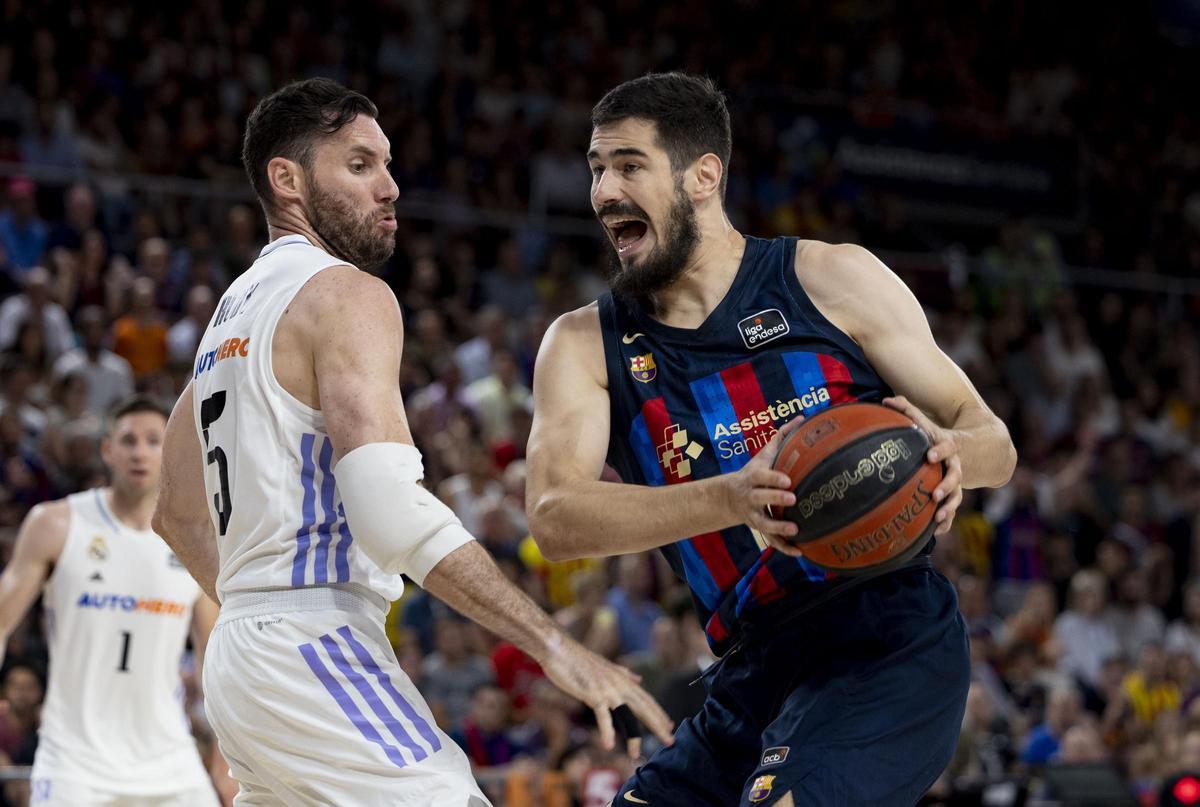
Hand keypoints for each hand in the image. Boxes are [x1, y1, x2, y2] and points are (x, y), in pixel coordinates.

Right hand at [538, 634, 673, 756]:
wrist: (560, 649)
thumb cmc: (579, 658)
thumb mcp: (606, 666)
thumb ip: (624, 674)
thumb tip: (638, 679)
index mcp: (623, 679)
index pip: (646, 699)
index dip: (658, 713)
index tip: (670, 726)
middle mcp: (620, 685)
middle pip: (644, 708)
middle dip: (658, 725)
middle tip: (670, 741)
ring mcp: (607, 690)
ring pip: (627, 714)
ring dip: (634, 736)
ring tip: (636, 753)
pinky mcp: (593, 694)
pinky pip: (603, 716)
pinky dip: (606, 731)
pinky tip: (609, 746)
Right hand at [722, 416, 805, 542]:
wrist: (729, 497)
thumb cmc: (755, 472)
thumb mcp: (764, 455)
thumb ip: (782, 437)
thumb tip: (802, 418)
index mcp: (753, 477)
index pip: (761, 476)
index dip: (772, 478)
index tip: (788, 480)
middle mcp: (750, 496)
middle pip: (760, 499)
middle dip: (774, 499)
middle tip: (793, 500)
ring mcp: (752, 514)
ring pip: (763, 524)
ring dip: (777, 529)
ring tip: (795, 530)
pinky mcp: (758, 528)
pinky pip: (770, 541)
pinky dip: (784, 547)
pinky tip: (800, 550)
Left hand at [883, 396, 961, 535]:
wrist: (972, 449)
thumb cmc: (936, 437)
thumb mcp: (926, 423)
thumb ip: (907, 409)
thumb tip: (886, 399)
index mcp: (947, 447)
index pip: (946, 447)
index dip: (939, 451)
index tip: (929, 456)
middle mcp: (955, 465)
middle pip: (955, 476)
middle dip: (947, 486)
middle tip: (934, 495)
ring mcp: (956, 482)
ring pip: (957, 497)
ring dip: (948, 507)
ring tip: (937, 518)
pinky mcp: (955, 495)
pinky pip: (952, 510)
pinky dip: (946, 521)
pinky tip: (935, 532)